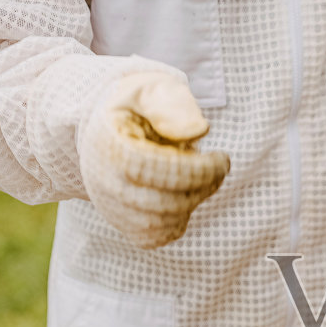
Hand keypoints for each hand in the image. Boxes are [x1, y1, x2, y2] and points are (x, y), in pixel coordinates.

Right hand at [78, 70, 228, 248]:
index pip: (157, 171)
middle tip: (218, 169)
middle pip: (161, 202)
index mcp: (110, 144)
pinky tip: (185, 196)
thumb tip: (200, 131)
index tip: (222, 158)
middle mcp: (103, 180)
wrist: (108, 123)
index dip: (197, 170)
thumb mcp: (152, 89)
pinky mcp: (120, 222)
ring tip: (201, 179)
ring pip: (159, 224)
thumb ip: (174, 105)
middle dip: (201, 188)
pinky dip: (176, 222)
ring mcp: (109, 205)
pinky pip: (152, 237)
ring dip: (191, 203)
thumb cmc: (138, 103)